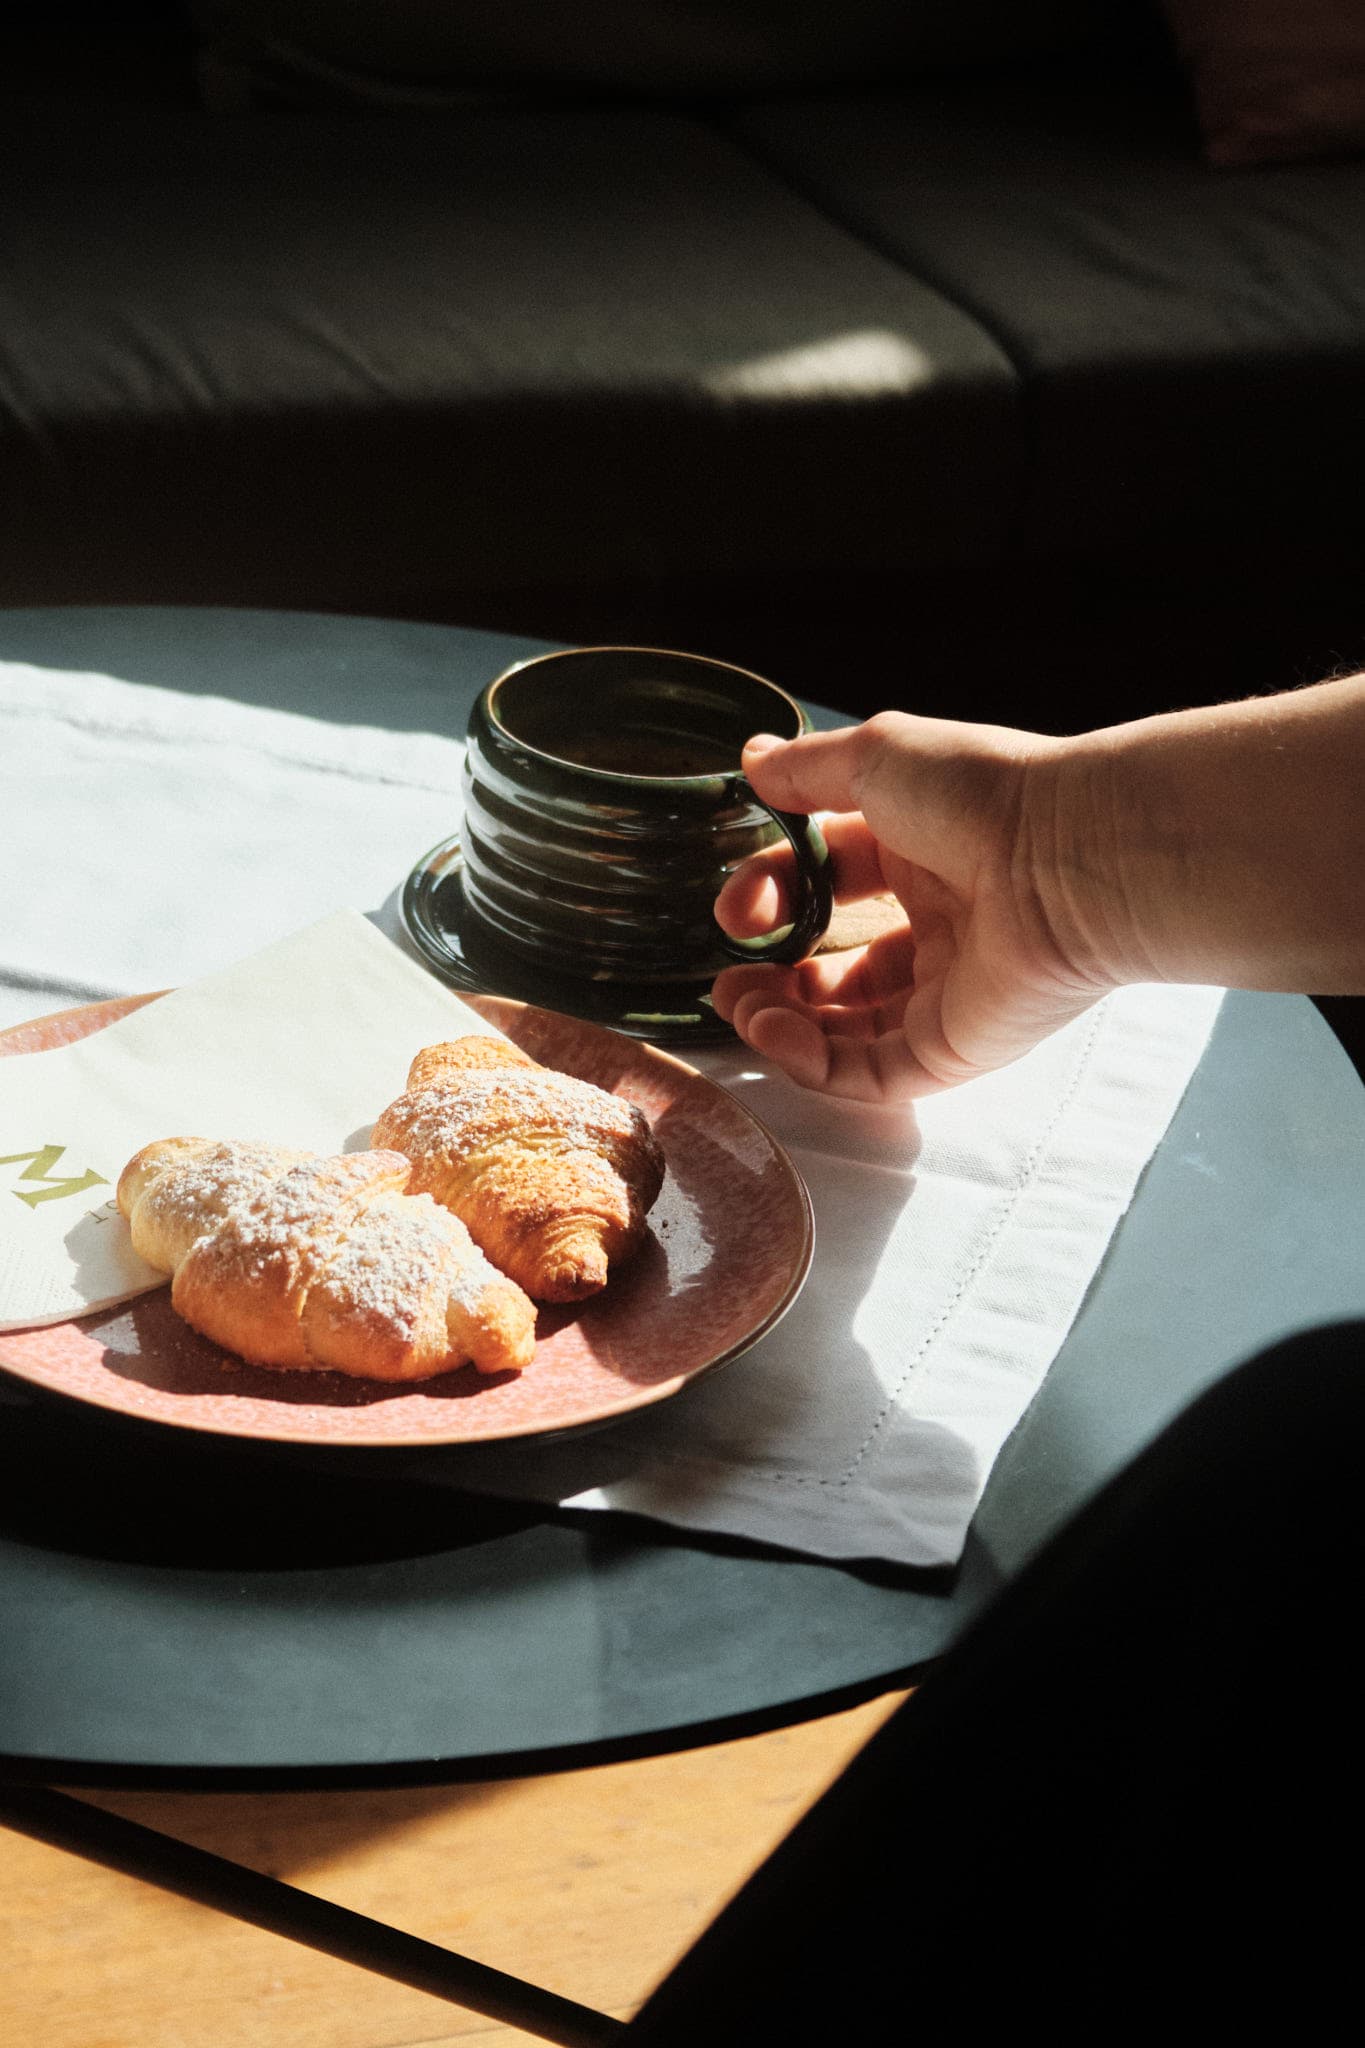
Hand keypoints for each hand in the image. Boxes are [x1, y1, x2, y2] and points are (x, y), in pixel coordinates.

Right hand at [711, 713, 1110, 1100]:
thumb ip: (805, 771)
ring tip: (737, 1008)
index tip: (734, 907)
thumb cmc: (981, 794)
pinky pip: (872, 1074)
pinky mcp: (956, 1050)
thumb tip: (750, 764)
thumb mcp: (876, 759)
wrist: (1066, 857)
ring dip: (782, 1025)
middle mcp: (940, 928)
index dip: (775, 897)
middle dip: (771, 977)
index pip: (831, 886)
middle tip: (726, 977)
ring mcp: (949, 995)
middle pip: (836, 971)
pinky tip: (773, 1035)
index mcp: (924, 855)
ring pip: (848, 1031)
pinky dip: (814, 1063)